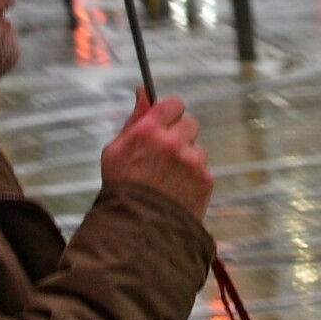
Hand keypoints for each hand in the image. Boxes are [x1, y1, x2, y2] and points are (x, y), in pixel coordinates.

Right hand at [101, 88, 212, 222]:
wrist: (138, 228)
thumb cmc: (121, 188)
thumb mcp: (115, 150)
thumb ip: (134, 119)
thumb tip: (143, 91)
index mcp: (149, 130)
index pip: (173, 104)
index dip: (170, 113)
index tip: (166, 122)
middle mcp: (174, 142)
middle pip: (190, 123)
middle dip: (181, 135)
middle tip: (167, 154)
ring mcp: (192, 161)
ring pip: (197, 148)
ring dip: (188, 158)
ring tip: (170, 179)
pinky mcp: (205, 179)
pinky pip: (203, 169)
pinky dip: (194, 178)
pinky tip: (178, 190)